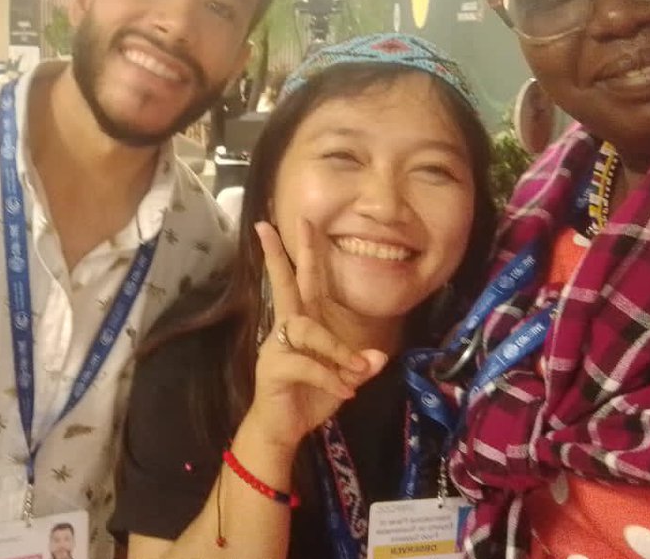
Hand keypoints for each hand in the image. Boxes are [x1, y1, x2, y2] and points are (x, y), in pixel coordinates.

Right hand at [242, 220, 387, 451]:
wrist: (283, 429)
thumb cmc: (310, 396)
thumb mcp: (343, 377)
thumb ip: (359, 364)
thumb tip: (377, 357)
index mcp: (305, 322)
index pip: (304, 280)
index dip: (303, 251)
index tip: (300, 220)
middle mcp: (287, 327)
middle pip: (285, 284)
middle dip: (280, 255)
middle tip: (271, 225)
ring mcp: (276, 346)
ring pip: (306, 329)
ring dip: (336, 349)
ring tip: (356, 371)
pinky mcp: (273, 368)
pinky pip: (306, 365)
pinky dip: (331, 378)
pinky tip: (346, 393)